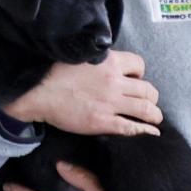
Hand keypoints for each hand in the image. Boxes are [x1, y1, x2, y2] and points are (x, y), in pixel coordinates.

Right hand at [3, 51, 161, 136]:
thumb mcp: (79, 57)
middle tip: (146, 103)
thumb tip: (109, 63)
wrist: (37, 93)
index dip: (139, 74)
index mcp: (108, 62)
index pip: (139, 64)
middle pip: (148, 90)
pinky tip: (151, 134)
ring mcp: (110, 103)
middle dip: (151, 98)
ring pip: (147, 110)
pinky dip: (146, 132)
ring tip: (153, 118)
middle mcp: (114, 81)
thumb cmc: (54, 74)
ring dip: (154, 115)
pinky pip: (133, 128)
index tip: (134, 81)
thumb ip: (98, 59)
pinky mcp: (104, 122)